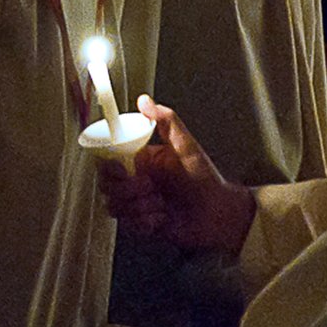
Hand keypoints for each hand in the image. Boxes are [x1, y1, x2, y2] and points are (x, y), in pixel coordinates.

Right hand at [98, 97, 255, 255]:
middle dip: (128, 190)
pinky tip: (162, 218)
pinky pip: (128, 225)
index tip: (123, 170)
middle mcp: (136, 180)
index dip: (110, 168)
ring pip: (116, 207)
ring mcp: (138, 203)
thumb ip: (166, 121)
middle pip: (107, 186)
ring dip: (140, 207)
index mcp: (142, 160)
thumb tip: (144, 100)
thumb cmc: (206, 179)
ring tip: (160, 203)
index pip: (109, 161)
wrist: (218, 214)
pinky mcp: (141, 224)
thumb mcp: (186, 146)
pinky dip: (146, 222)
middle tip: (150, 187)